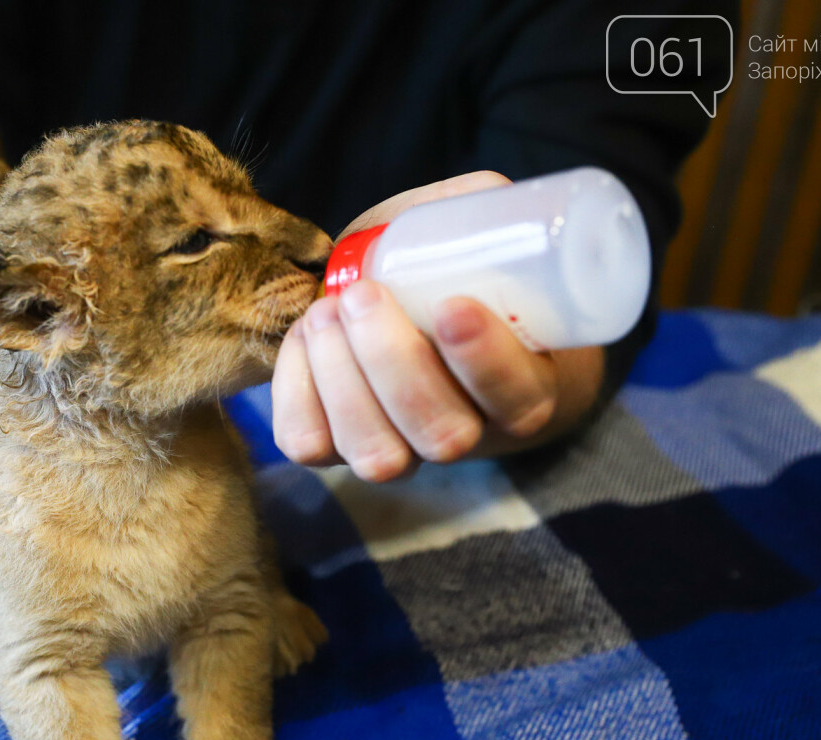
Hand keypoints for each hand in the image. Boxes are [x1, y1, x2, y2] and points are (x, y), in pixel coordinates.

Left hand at [271, 172, 602, 480]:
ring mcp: (401, 451)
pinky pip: (308, 442)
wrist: (414, 324)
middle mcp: (467, 435)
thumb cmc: (458, 278)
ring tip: (328, 310)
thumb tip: (460, 205)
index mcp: (525, 390)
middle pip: (440, 433)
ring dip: (341, 377)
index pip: (516, 400)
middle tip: (364, 294)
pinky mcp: (336, 448)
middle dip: (392, 360)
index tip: (453, 306)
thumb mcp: (486, 241)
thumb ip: (480, 217)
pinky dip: (296, 386)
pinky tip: (307, 337)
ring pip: (375, 453)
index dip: (486, 362)